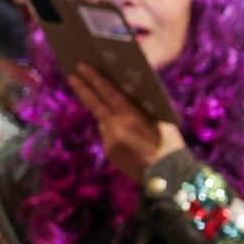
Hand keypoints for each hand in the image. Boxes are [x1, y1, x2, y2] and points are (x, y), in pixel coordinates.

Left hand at [70, 64, 183, 181]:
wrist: (169, 176)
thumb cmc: (170, 145)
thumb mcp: (160, 121)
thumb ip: (142, 110)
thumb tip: (130, 98)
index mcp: (131, 116)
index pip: (108, 92)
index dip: (95, 79)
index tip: (82, 67)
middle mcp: (115, 127)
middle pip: (95, 104)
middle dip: (83, 88)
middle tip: (73, 75)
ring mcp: (110, 141)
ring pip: (102, 121)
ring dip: (102, 113)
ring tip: (104, 106)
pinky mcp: (109, 153)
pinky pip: (108, 136)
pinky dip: (112, 131)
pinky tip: (124, 135)